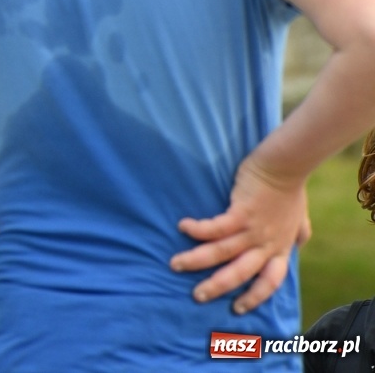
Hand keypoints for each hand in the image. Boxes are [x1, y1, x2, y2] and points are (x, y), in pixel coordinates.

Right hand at [170, 156, 309, 313]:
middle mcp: (266, 244)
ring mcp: (253, 230)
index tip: (238, 309)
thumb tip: (298, 244)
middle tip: (197, 295)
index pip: (269, 282)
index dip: (254, 297)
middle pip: (240, 273)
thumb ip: (298, 234)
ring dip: (197, 260)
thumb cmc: (290, 190)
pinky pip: (216, 227)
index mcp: (279, 249)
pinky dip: (198, 229)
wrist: (286, 167)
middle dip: (217, 286)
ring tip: (176, 264)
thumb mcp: (300, 219)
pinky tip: (182, 226)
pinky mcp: (241, 213)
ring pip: (222, 252)